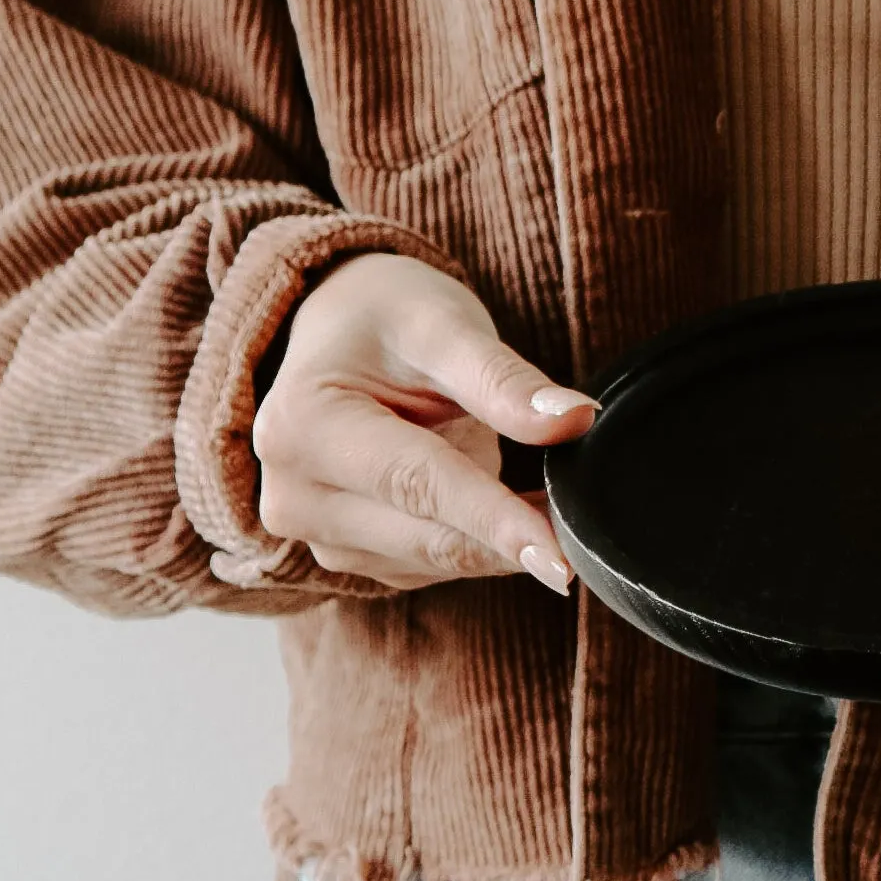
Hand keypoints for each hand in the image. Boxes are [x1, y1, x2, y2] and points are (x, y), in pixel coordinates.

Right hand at [253, 253, 596, 592]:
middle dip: (514, 537)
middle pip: (428, 537)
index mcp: (304, 428)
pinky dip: (484, 544)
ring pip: (437, 560)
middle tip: (586, 524)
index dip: (498, 521)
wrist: (338, 329)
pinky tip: (515, 509)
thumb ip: (505, 379)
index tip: (561, 556)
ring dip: (503, 542)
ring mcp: (318, 534)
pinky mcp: (350, 553)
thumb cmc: (386, 316)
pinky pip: (434, 564)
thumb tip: (577, 420)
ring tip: (551, 496)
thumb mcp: (444, 325)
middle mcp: (294, 495)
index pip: (420, 485)